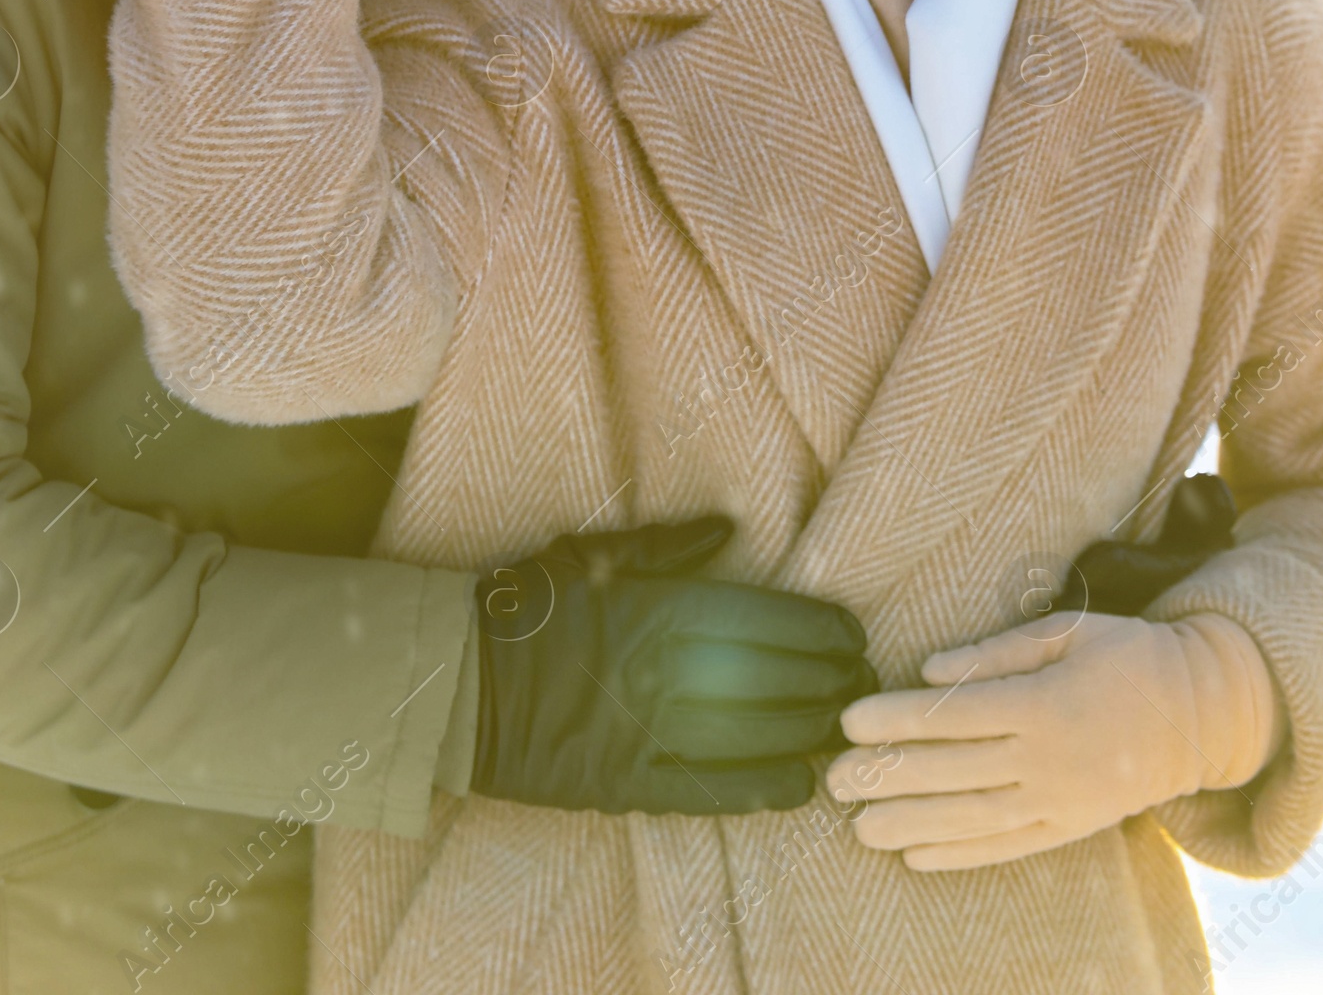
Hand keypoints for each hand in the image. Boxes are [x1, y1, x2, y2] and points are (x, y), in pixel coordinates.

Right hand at [472, 515, 877, 815]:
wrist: (460, 682)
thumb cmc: (531, 605)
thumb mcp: (594, 553)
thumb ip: (669, 545)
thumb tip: (731, 529)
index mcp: (666, 611)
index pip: (773, 621)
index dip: (824, 631)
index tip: (853, 634)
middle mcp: (671, 674)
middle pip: (779, 682)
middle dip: (830, 682)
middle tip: (862, 680)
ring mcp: (653, 734)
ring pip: (758, 738)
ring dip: (810, 733)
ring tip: (841, 727)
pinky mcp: (630, 784)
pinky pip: (713, 792)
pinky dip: (763, 789)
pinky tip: (798, 784)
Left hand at [828, 612, 1222, 870]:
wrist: (1197, 715)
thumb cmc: (1125, 656)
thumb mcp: (1069, 630)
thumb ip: (999, 650)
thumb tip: (932, 668)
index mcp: (1043, 702)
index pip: (955, 714)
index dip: (899, 719)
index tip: (851, 721)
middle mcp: (1047, 759)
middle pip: (953, 771)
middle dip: (889, 774)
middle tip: (834, 779)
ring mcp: (1059, 800)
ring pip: (973, 818)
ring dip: (912, 823)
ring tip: (859, 827)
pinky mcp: (1069, 827)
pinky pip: (1008, 847)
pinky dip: (961, 855)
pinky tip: (917, 857)